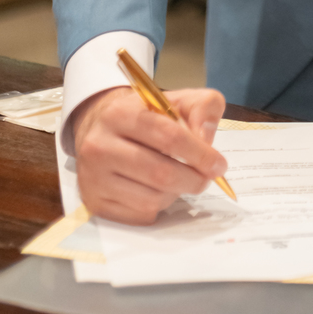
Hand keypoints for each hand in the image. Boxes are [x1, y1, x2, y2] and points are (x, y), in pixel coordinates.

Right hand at [71, 85, 227, 223]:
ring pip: (151, 198)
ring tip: (180, 179)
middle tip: (207, 178)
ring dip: (176, 193)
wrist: (101, 128)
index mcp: (121, 113)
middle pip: (160, 173)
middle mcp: (99, 146)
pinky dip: (158, 206)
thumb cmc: (147, 114)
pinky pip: (139, 214)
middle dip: (193, 179)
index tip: (219, 165)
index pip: (169, 137)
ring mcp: (93, 177)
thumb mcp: (177, 99)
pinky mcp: (93, 202)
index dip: (200, 154)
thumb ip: (203, 108)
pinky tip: (158, 189)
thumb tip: (207, 139)